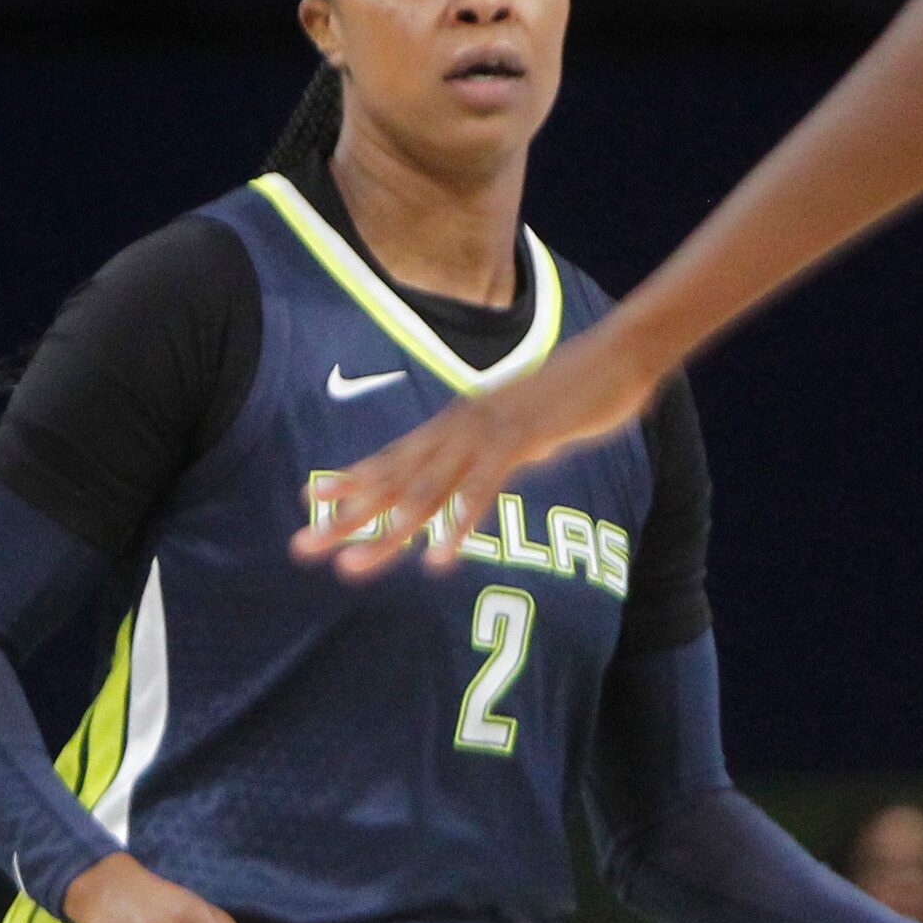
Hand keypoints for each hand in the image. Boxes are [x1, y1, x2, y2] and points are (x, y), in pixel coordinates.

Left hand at [290, 324, 660, 580]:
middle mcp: (460, 427)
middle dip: (346, 516)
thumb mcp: (524, 426)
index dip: (349, 480)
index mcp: (458, 424)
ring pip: (425, 491)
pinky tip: (439, 560)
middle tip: (302, 548)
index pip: (392, 456)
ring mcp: (486, 433)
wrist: (619, 356)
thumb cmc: (576, 393)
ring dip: (387, 532)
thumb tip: (484, 473)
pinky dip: (457, 525)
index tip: (308, 502)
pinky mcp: (520, 441)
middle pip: (393, 480)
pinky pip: (480, 491)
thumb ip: (497, 450)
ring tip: (353, 567)